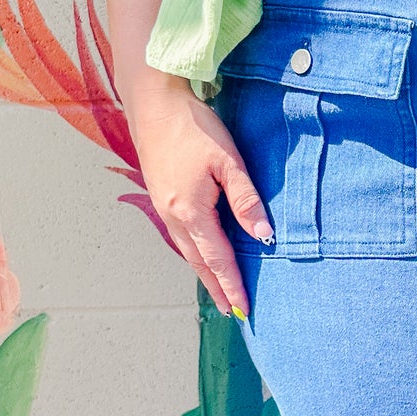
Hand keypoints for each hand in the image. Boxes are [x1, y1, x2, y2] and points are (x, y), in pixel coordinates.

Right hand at [125, 71, 273, 318]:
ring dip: (204, 273)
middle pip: (199, 262)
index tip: (243, 309)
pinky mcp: (162, 196)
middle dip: (216, 288)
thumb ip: (246, 200)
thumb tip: (263, 235)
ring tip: (218, 292)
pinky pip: (180, 236)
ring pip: (187, 251)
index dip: (232, 285)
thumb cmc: (193, 128)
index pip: (218, 259)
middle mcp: (174, 216)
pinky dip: (194, 254)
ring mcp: (164, 207)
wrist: (153, 103)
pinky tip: (201, 255)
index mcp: (192, 211)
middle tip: (231, 312)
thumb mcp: (228, 161)